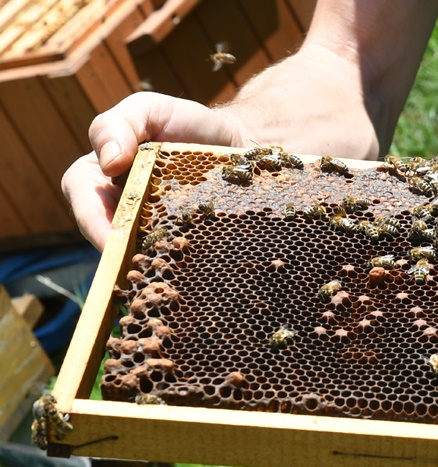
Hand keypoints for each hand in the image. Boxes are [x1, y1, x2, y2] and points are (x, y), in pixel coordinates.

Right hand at [62, 92, 245, 249]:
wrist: (235, 140)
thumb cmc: (185, 122)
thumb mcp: (147, 109)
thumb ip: (119, 125)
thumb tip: (109, 163)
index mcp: (99, 172)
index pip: (82, 196)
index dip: (92, 220)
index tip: (111, 239)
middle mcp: (119, 203)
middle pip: (106, 233)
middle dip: (119, 250)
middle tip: (139, 264)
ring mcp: (150, 225)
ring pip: (138, 250)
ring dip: (148, 259)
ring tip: (165, 268)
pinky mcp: (180, 238)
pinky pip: (171, 255)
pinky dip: (177, 260)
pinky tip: (190, 266)